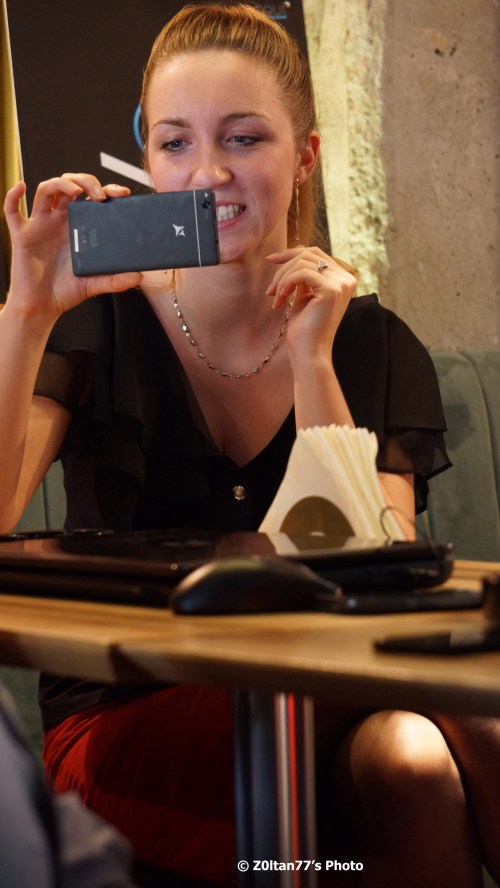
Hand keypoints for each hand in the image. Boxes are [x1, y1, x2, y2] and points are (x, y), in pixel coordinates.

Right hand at [4, 174, 141, 321]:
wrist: (42, 307)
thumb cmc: (65, 292)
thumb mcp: (95, 285)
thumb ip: (115, 280)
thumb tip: (138, 276)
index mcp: (78, 227)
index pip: (91, 198)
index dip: (105, 189)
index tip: (121, 193)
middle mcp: (59, 221)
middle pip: (69, 186)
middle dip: (86, 182)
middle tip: (99, 194)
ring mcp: (40, 225)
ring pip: (46, 190)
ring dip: (61, 183)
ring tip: (76, 190)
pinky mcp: (22, 235)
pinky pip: (12, 211)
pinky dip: (13, 195)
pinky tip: (21, 187)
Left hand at [266, 246, 357, 365]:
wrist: (309, 354)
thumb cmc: (304, 330)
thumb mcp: (304, 295)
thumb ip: (304, 275)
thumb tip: (295, 251)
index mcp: (343, 279)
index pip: (316, 253)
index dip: (291, 253)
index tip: (271, 260)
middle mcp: (347, 279)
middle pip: (309, 254)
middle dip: (284, 266)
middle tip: (270, 289)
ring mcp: (341, 284)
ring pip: (303, 262)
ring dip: (282, 279)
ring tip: (275, 298)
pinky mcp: (332, 290)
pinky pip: (302, 273)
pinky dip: (286, 284)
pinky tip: (280, 301)